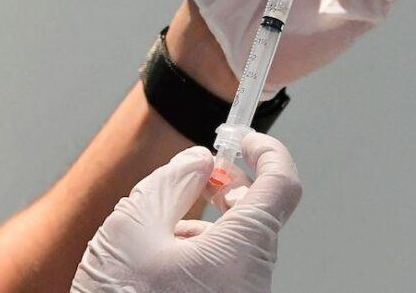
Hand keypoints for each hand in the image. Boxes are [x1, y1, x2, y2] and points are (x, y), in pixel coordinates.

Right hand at [71, 134, 301, 292]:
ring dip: (206, 226)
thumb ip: (172, 180)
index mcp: (240, 254)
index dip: (266, 150)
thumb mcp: (133, 223)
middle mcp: (254, 283)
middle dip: (226, 190)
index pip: (282, 185)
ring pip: (238, 247)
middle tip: (194, 178)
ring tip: (159, 234)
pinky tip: (161, 263)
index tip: (241, 137)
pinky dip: (201, 255)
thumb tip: (201, 162)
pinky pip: (227, 273)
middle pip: (258, 217)